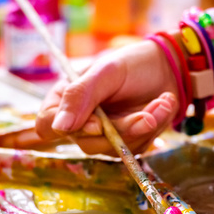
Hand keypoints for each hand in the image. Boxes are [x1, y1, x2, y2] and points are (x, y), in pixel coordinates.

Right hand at [35, 39, 179, 154]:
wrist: (167, 67)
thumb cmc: (132, 64)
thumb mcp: (105, 72)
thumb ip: (80, 95)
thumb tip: (59, 127)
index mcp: (64, 99)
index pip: (47, 126)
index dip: (69, 129)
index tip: (97, 124)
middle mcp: (80, 120)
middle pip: (86, 144)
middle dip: (120, 129)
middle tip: (146, 114)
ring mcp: (103, 134)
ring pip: (114, 149)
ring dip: (142, 127)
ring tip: (161, 102)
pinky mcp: (126, 142)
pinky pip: (136, 148)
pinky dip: (153, 128)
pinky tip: (162, 106)